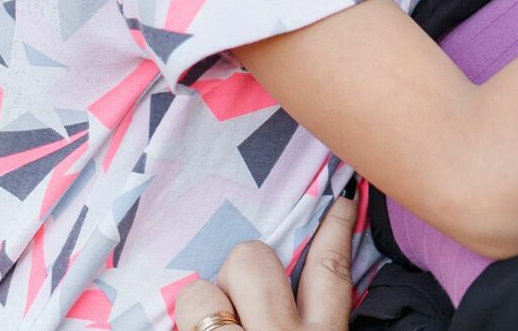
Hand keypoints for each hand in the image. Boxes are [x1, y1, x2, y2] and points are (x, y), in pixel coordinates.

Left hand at [171, 194, 356, 330]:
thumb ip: (310, 320)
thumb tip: (290, 283)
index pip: (330, 269)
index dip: (335, 227)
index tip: (340, 199)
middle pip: (252, 259)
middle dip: (238, 270)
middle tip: (239, 297)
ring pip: (200, 292)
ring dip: (202, 306)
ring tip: (211, 325)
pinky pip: (176, 320)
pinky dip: (184, 327)